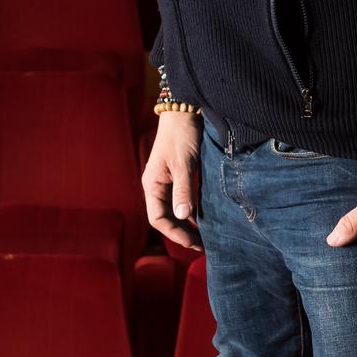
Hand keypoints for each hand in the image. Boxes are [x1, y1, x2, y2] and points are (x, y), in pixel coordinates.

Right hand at [142, 108, 204, 252]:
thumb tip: (183, 216)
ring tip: (203, 237)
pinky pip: (180, 201)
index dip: (175, 234)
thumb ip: (183, 190)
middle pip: (165, 218)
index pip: (158, 219)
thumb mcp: (184, 164)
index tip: (194, 243)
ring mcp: (166, 181)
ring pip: (172, 211)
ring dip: (186, 225)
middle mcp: (156, 186)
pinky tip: (202, 219)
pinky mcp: (177, 176)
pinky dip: (190, 212)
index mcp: (152, 184)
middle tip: (202, 245)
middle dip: (181, 233)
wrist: (184, 110)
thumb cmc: (182, 135)